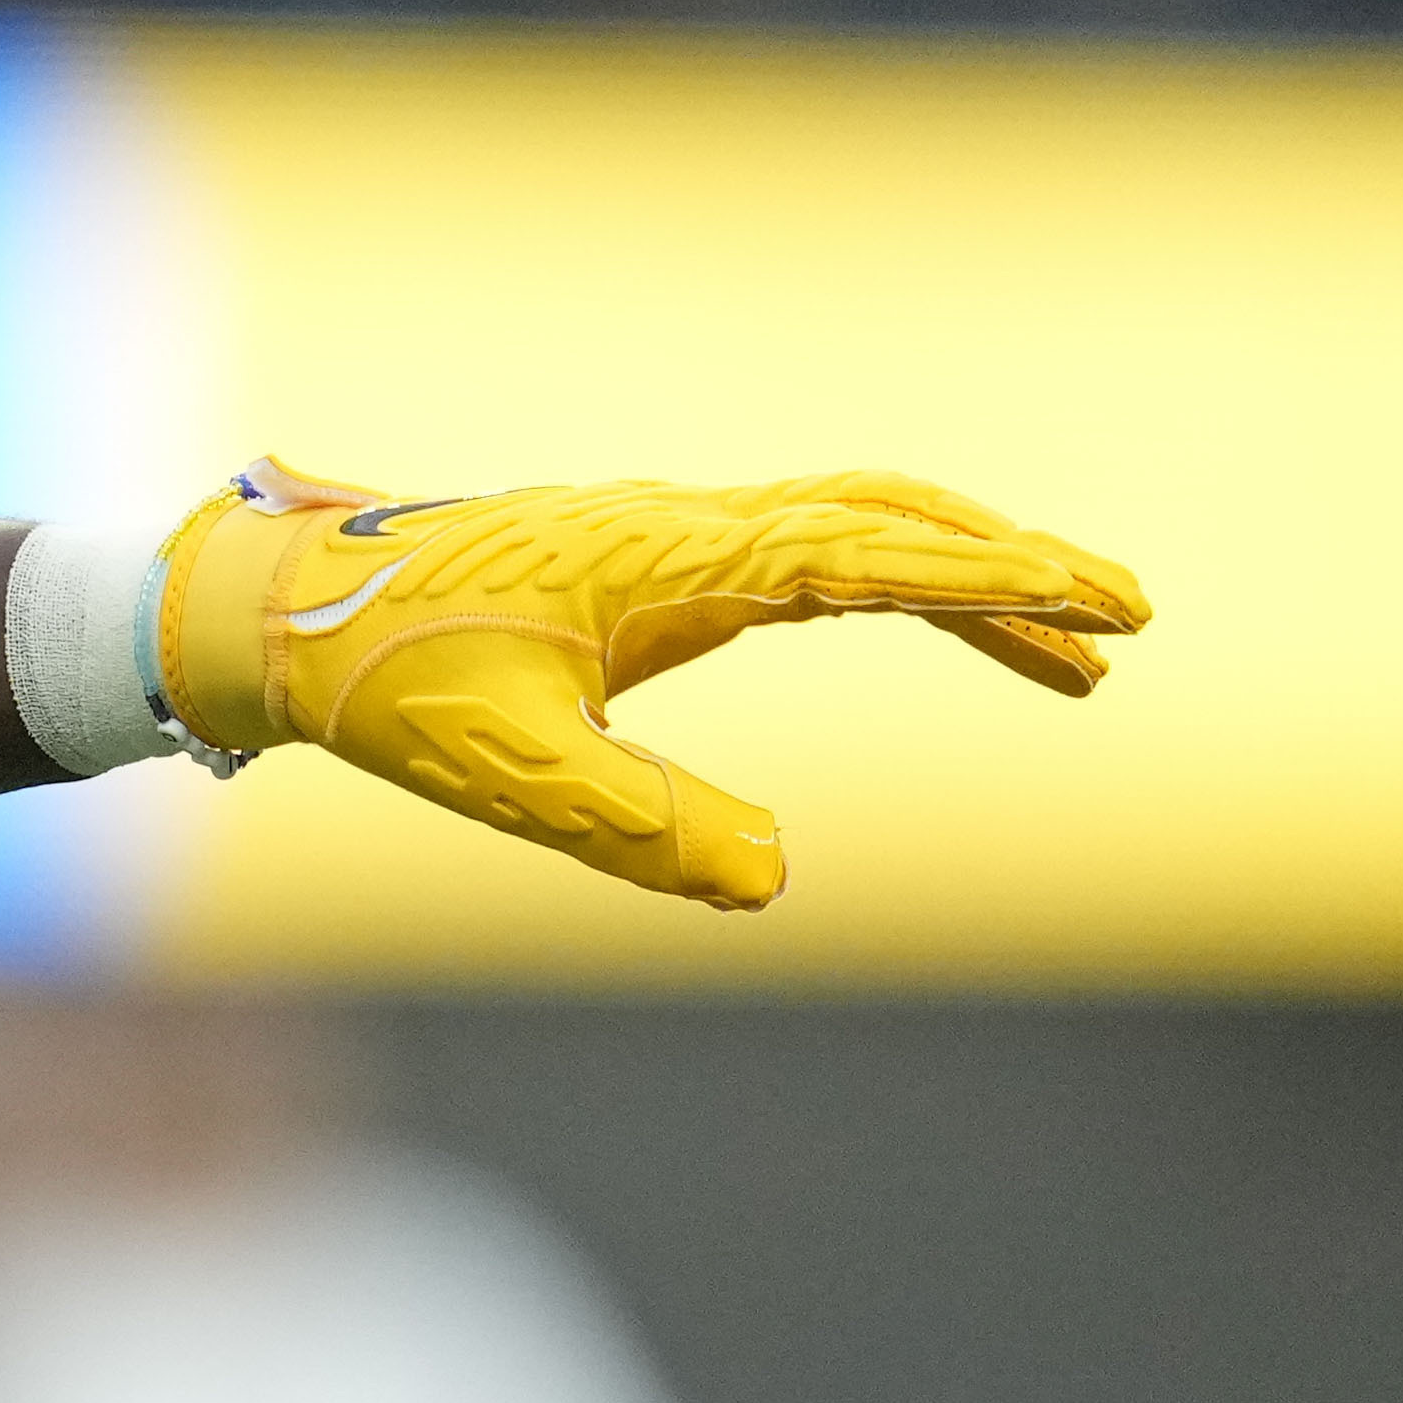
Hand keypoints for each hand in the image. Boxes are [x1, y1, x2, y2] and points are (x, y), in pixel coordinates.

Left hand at [158, 461, 1146, 910]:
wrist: (273, 613)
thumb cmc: (378, 685)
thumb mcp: (505, 770)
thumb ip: (636, 824)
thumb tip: (769, 883)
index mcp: (667, 558)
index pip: (865, 558)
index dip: (989, 583)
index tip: (1098, 602)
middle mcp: (680, 524)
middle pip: (888, 518)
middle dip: (1013, 567)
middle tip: (1130, 620)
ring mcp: (663, 532)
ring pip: (852, 526)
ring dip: (962, 579)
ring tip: (1073, 663)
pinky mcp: (640, 555)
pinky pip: (797, 551)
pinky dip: (882, 585)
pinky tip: (913, 631)